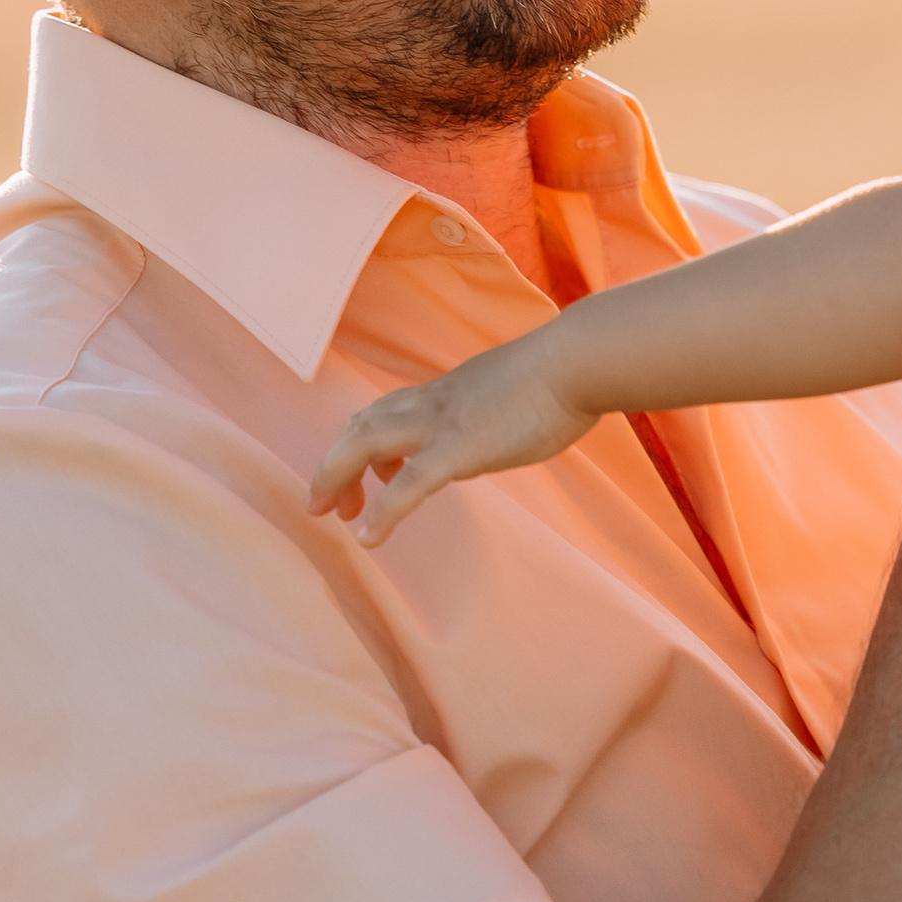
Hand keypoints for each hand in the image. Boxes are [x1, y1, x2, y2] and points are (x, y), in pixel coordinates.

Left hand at [309, 335, 603, 541]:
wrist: (577, 362)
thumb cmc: (560, 378)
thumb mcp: (509, 394)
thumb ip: (489, 413)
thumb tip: (491, 431)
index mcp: (444, 393)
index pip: (383, 412)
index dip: (359, 443)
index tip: (359, 477)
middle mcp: (431, 403)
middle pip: (360, 427)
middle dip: (333, 465)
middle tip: (324, 506)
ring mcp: (441, 424)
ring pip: (366, 443)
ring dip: (338, 479)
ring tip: (328, 517)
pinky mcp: (461, 447)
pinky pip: (410, 482)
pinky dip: (384, 510)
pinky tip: (369, 539)